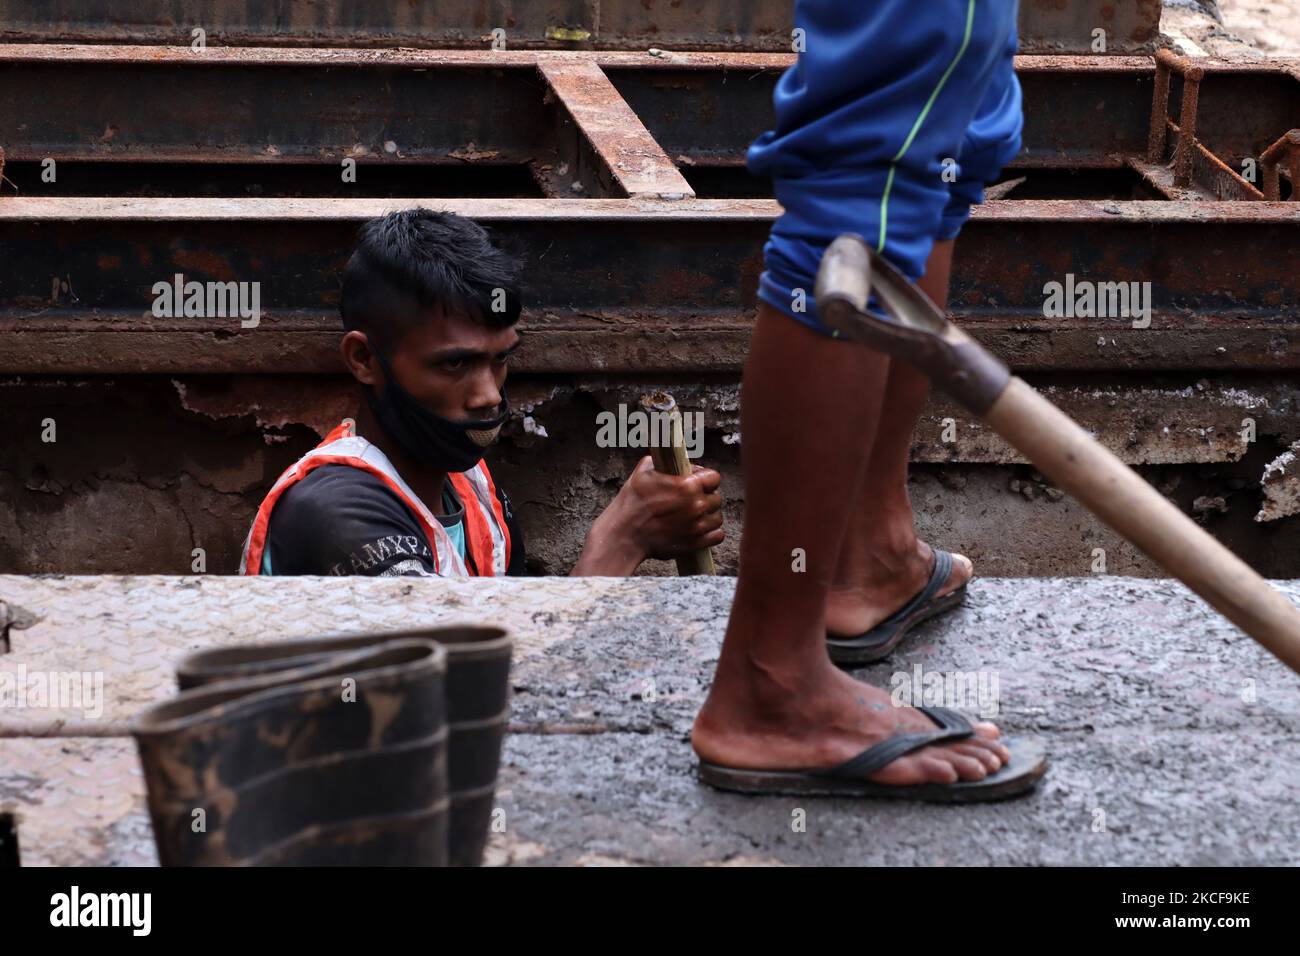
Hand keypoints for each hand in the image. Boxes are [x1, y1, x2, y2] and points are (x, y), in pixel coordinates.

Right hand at [573, 457, 724, 574]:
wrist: (624, 534)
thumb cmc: (631, 503)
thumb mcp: (643, 471)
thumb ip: (664, 463)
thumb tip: (675, 461)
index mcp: (688, 485)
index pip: (714, 477)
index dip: (706, 479)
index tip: (697, 482)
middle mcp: (697, 505)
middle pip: (716, 498)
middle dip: (706, 497)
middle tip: (691, 501)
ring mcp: (698, 526)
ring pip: (717, 517)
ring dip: (708, 516)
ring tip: (693, 516)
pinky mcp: (696, 543)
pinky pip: (717, 535)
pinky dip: (710, 533)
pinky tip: (697, 529)